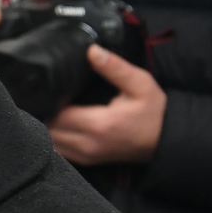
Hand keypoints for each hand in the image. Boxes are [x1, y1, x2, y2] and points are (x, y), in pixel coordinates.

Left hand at [49, 46, 166, 165]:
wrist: (167, 140)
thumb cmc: (154, 112)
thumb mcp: (140, 84)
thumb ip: (114, 68)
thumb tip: (92, 51)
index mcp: (99, 124)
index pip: (56, 113)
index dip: (48, 100)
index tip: (47, 87)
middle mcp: (87, 144)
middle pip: (48, 129)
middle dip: (43, 112)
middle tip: (43, 96)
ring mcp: (85, 156)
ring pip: (49, 142)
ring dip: (45, 126)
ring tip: (49, 108)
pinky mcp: (86, 161)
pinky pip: (58, 151)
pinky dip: (53, 138)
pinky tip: (56, 123)